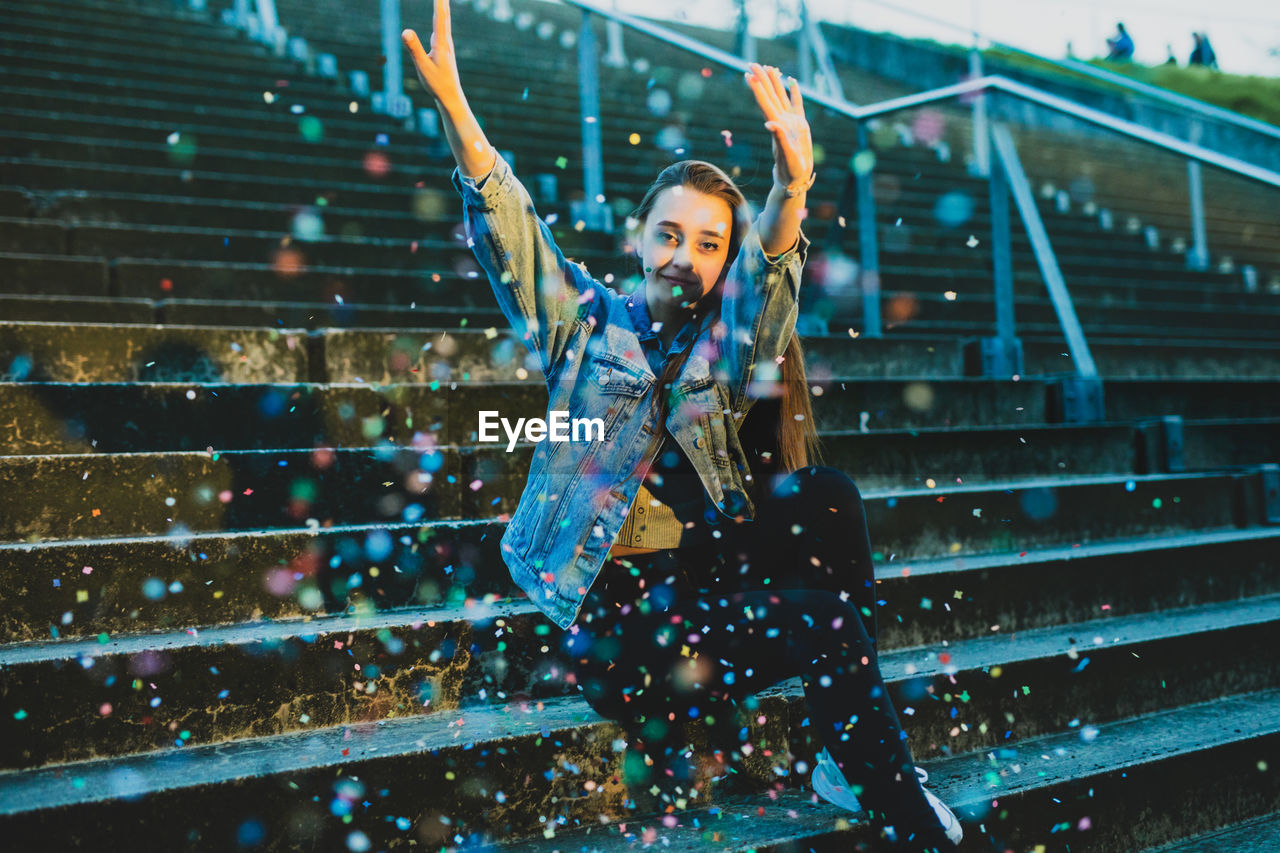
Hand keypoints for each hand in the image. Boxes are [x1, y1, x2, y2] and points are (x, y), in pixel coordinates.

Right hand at [402, 0, 462, 106]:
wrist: (451, 96)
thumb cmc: (437, 84)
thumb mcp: (423, 67)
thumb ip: (414, 49)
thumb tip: (405, 31)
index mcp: (441, 44)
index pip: (440, 17)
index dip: (439, 2)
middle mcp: (446, 41)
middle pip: (444, 15)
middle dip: (442, 1)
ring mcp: (446, 44)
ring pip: (445, 20)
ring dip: (443, 6)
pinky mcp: (444, 48)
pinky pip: (443, 27)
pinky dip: (441, 16)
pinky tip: (442, 16)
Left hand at [743, 63, 813, 191]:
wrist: (795, 178)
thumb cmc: (791, 170)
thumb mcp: (786, 156)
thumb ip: (779, 138)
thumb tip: (769, 123)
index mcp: (776, 126)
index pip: (764, 102)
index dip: (757, 88)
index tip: (749, 74)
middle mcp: (780, 120)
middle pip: (769, 95)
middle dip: (761, 79)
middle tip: (752, 63)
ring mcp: (790, 121)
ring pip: (780, 96)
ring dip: (774, 82)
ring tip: (770, 66)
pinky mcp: (799, 124)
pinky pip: (796, 103)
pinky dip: (794, 91)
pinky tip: (791, 80)